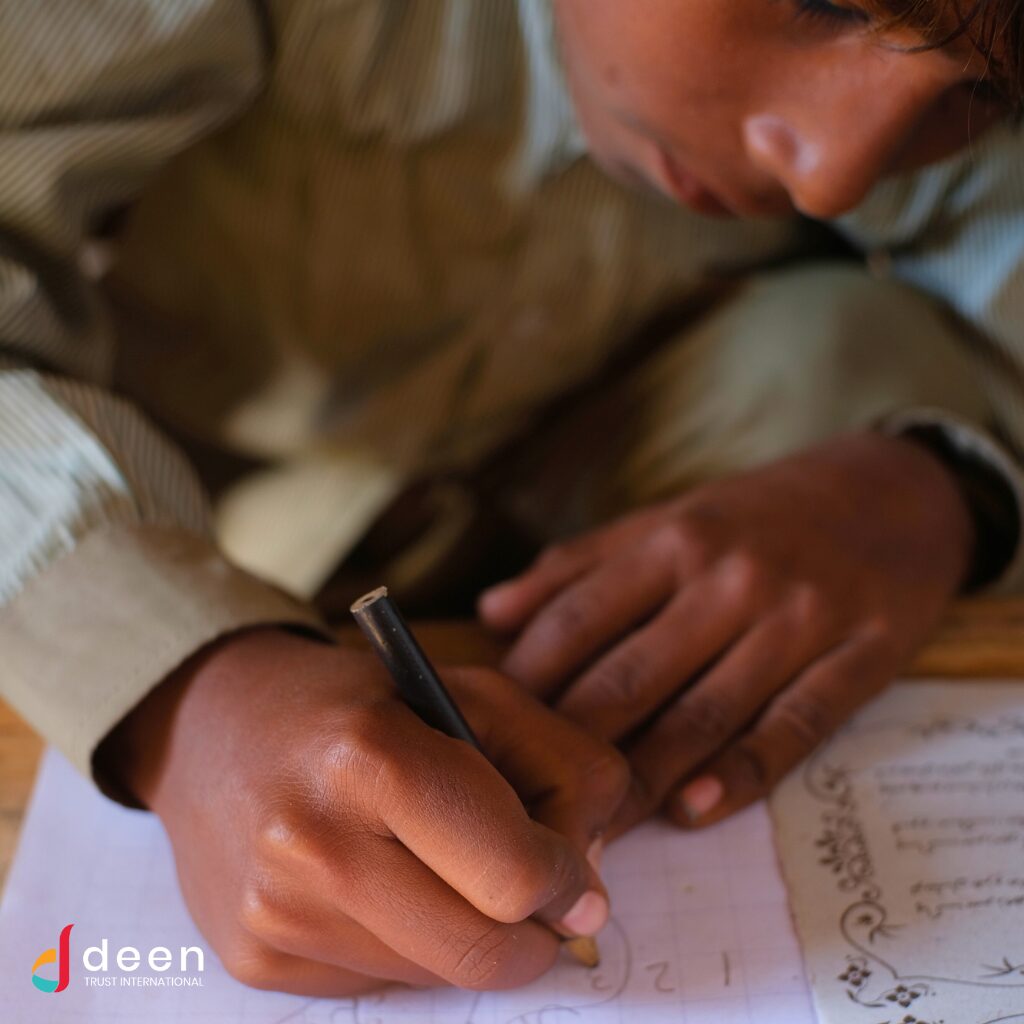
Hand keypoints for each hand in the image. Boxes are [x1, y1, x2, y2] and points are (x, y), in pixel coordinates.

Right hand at [99, 627, 628, 995]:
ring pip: (435, 977)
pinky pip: (377, 985)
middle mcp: (314, 843)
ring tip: (450, 873)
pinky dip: (410, 946)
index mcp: (374, 758)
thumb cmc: (362, 700)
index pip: (513, 872)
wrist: (215, 722)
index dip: (568, 882)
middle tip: (544, 904)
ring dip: (470, 938)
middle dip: (535, 935)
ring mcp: (276, 911)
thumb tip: (590, 885)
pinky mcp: (254, 958)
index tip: (578, 878)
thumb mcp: (477, 693)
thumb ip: (565, 767)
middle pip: (481, 951)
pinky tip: (387, 885)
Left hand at [479, 431, 972, 834]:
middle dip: (570, 745)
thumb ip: (579, 565)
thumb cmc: (761, 512)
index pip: (578, 620)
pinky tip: (691, 809)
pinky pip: (791, 728)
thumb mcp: (668, 518)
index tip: (490, 728)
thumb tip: (492, 614)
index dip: (526, 682)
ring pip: (702, 713)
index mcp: (673, 539)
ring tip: (593, 825)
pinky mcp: (861, 657)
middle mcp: (729, 579)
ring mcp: (798, 620)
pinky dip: (738, 774)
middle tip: (528, 798)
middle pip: (630, 676)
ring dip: (642, 778)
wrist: (895, 490)